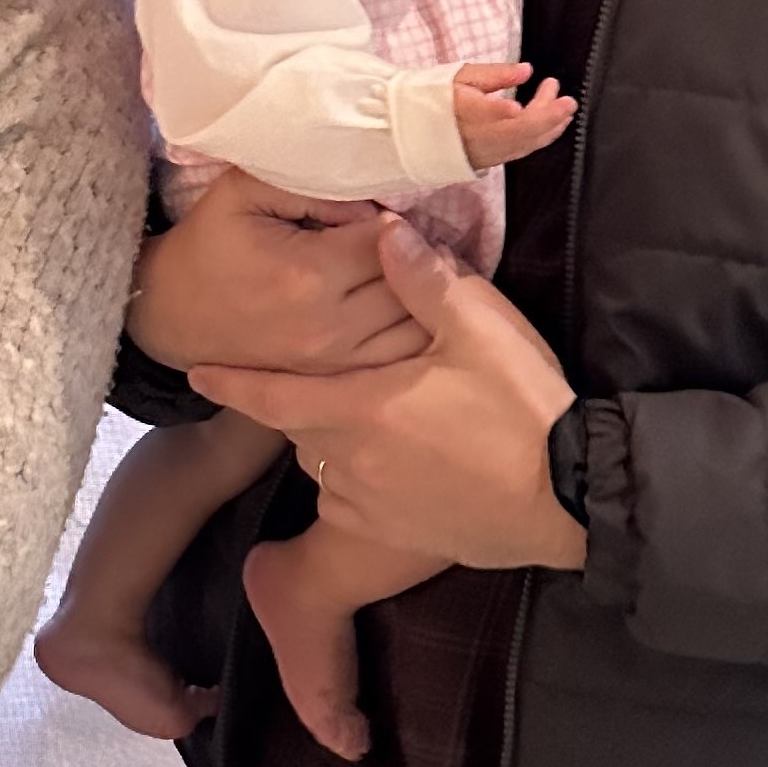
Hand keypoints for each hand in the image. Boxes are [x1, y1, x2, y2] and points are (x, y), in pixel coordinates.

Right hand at [128, 164, 433, 379]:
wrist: (171, 315)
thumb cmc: (208, 244)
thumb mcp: (242, 192)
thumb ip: (308, 183)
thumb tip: (369, 201)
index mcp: (309, 275)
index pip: (389, 240)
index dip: (395, 221)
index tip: (383, 214)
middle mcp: (330, 326)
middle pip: (411, 285)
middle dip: (418, 258)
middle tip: (410, 241)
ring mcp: (335, 362)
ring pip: (415, 328)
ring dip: (423, 299)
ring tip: (412, 274)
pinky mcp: (334, 381)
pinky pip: (397, 358)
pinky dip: (410, 333)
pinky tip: (403, 310)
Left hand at [192, 217, 587, 573]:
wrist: (570, 496)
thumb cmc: (523, 408)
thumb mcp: (480, 327)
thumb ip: (423, 279)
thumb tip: (384, 231)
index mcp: (359, 408)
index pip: (272, 395)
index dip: (232, 383)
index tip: (196, 373)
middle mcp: (351, 462)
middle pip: (301, 428)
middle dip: (302, 401)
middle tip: (327, 378)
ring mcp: (373, 506)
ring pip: (327, 467)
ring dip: (336, 442)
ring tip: (376, 420)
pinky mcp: (402, 535)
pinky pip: (357, 503)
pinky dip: (362, 482)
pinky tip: (400, 464)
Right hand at [451, 61, 575, 172]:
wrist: (423, 134)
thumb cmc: (442, 99)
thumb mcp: (461, 76)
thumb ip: (494, 74)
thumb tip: (526, 71)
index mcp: (461, 111)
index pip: (480, 113)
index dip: (497, 112)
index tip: (514, 107)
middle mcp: (476, 136)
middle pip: (514, 131)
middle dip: (545, 117)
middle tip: (568, 101)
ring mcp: (486, 151)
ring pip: (523, 143)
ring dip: (550, 126)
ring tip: (567, 109)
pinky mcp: (493, 160)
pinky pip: (522, 149)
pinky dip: (542, 136)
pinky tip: (556, 123)